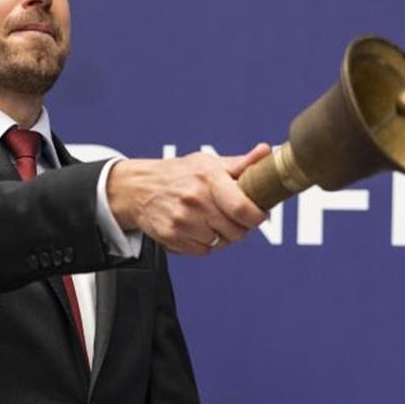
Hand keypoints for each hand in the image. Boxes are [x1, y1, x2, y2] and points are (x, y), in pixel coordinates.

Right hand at [106, 143, 271, 254]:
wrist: (138, 188)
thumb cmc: (177, 174)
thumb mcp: (207, 163)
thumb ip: (240, 163)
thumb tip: (266, 152)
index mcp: (208, 178)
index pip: (243, 208)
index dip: (257, 216)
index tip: (260, 215)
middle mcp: (195, 199)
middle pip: (236, 231)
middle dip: (241, 227)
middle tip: (235, 217)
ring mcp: (183, 220)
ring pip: (221, 243)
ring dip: (222, 236)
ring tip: (213, 220)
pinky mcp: (173, 237)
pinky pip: (203, 251)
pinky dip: (205, 244)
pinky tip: (198, 228)